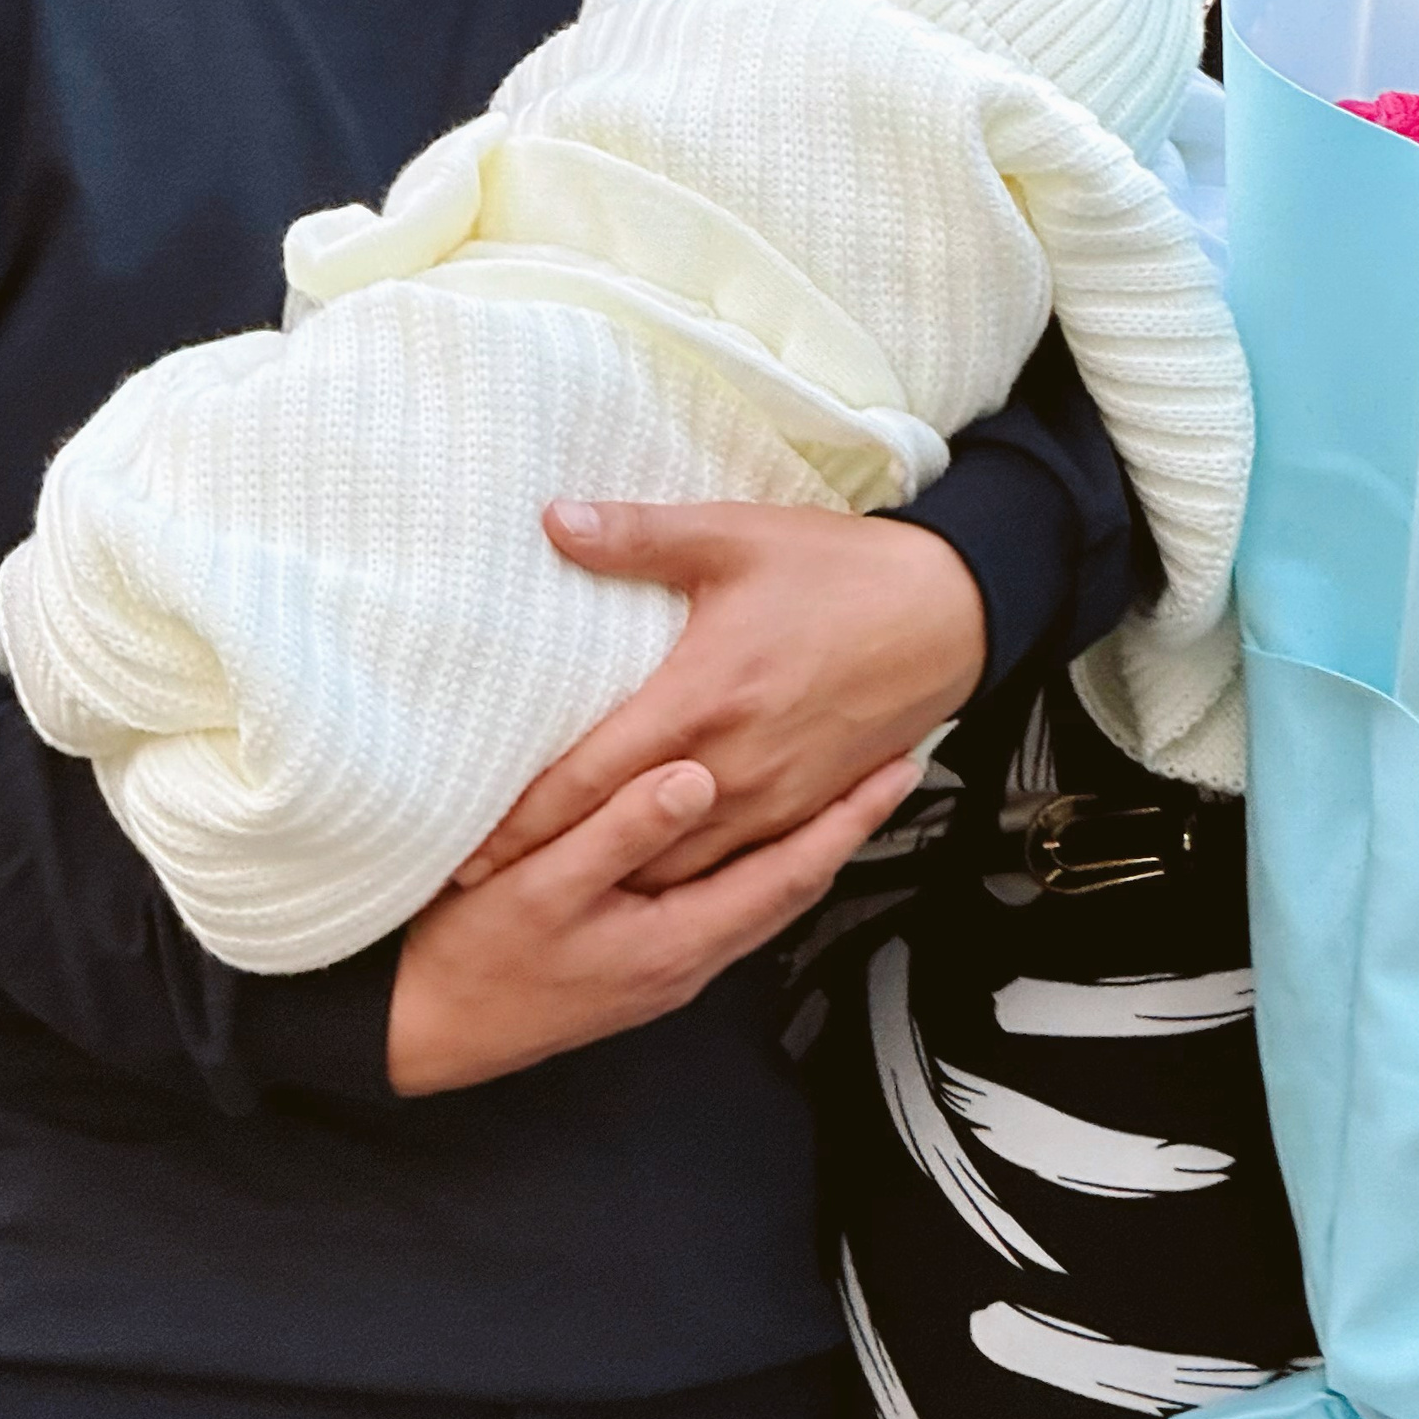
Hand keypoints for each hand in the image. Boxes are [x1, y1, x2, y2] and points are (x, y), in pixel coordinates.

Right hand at [387, 751, 919, 1094]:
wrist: (424, 1032)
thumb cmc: (472, 957)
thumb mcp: (542, 886)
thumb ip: (621, 830)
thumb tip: (701, 776)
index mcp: (678, 940)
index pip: (791, 871)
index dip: (850, 818)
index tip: (901, 766)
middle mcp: (688, 960)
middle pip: (792, 886)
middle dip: (847, 825)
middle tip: (894, 763)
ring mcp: (666, 965)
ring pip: (762, 897)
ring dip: (808, 842)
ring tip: (842, 788)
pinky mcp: (641, 960)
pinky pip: (725, 902)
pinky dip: (758, 859)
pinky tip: (752, 830)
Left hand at [456, 501, 985, 894]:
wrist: (949, 613)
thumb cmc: (841, 570)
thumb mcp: (737, 535)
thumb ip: (640, 535)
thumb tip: (555, 520)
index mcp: (703, 697)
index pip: (590, 778)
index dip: (524, 823)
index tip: (469, 852)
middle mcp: (734, 765)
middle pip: (624, 839)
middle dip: (553, 868)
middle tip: (481, 889)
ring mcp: (774, 797)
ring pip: (677, 870)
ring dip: (614, 885)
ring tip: (547, 899)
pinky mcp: (805, 808)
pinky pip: (731, 866)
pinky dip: (680, 884)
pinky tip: (644, 889)